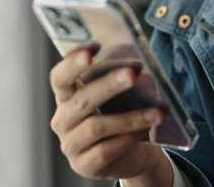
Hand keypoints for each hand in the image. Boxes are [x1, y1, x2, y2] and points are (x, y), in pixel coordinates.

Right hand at [49, 49, 171, 184]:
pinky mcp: (84, 165)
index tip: (92, 48)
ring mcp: (71, 145)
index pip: (59, 78)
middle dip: (108, 86)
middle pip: (81, 100)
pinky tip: (145, 130)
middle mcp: (64, 120)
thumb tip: (137, 64)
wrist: (131, 155)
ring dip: (129, 118)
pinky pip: (106, 150)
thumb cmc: (122, 116)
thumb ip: (118, 79)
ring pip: (96, 127)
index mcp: (67, 98)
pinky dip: (128, 138)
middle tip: (132, 74)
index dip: (72, 63)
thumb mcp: (118, 97)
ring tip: (154, 112)